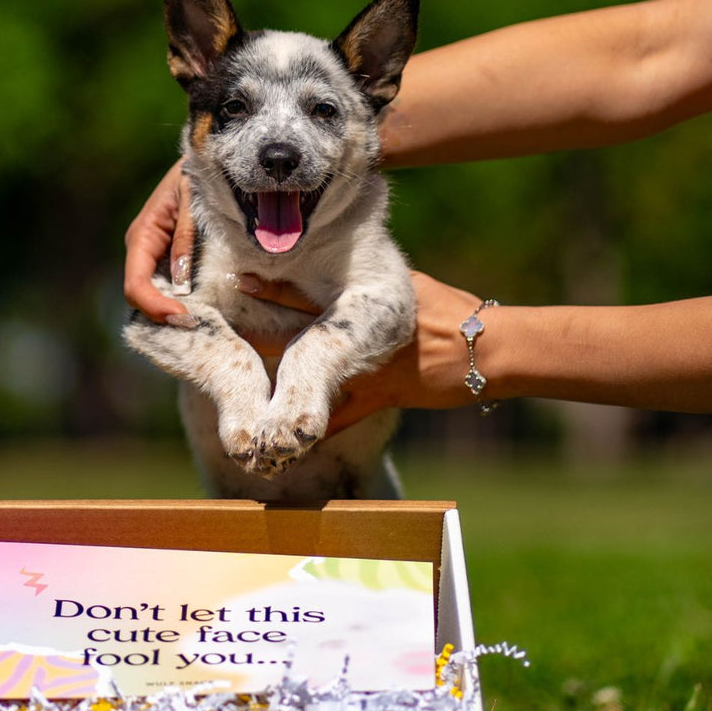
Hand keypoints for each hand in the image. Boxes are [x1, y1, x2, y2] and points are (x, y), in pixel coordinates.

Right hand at [124, 160, 197, 322]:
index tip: (184, 317)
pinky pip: (170, 289)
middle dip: (164, 316)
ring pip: (154, 297)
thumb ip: (185, 235)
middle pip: (142, 298)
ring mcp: (155, 258)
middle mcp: (143, 251)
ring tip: (201, 323)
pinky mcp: (170, 260)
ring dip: (173, 313)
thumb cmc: (199, 175)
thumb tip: (181, 279)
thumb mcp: (193, 200)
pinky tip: (202, 310)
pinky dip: (182, 303)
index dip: (155, 306)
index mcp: (142, 236)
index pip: (136, 285)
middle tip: (198, 327)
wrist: (207, 160)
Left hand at [236, 271, 487, 431]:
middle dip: (261, 327)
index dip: (273, 287)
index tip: (240, 279)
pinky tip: (289, 442)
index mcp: (366, 299)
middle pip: (299, 330)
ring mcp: (367, 365)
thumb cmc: (455, 313)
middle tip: (223, 328)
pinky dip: (317, 428)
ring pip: (312, 374)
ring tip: (244, 391)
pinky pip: (341, 416)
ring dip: (280, 383)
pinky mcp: (381, 396)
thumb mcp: (411, 287)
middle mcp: (361, 331)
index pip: (311, 290)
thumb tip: (351, 267)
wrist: (488, 349)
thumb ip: (375, 284)